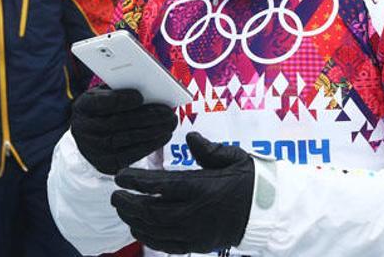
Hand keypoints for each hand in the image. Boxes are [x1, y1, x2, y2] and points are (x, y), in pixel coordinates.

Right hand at [71, 87, 176, 175]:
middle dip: (146, 117)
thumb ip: (119, 91)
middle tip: (167, 112)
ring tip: (170, 123)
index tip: (140, 96)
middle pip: (118, 122)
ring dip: (152, 131)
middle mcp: (84, 129)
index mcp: (83, 107)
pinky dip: (149, 145)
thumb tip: (147, 89)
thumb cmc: (102, 109)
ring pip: (126, 139)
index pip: (100, 102)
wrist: (87, 136)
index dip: (120, 100)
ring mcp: (93, 149)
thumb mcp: (104, 95)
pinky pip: (130, 155)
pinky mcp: (105, 164)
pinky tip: (163, 136)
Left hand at [111, 132, 253, 253]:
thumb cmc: (249, 180)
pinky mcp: (197, 245)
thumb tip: (190, 138)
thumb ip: (208, 149)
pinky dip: (148, 237)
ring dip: (134, 220)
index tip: (119, 175)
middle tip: (115, 195)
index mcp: (201, 187)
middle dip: (128, 203)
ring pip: (154, 230)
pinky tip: (139, 228)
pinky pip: (166, 245)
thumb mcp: (232, 157)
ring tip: (123, 209)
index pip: (159, 186)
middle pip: (150, 211)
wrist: (268, 212)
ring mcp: (195, 232)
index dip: (135, 181)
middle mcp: (195, 213)